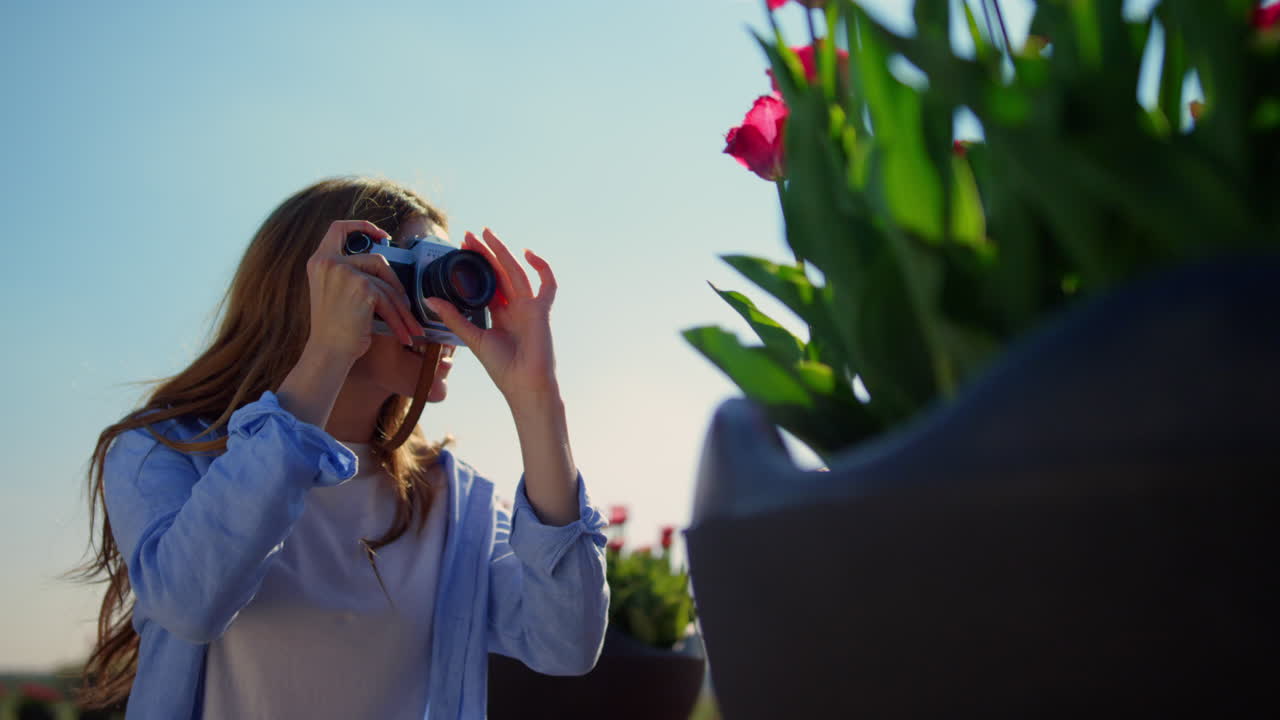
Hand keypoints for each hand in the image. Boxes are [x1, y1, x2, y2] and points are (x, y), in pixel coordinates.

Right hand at [302, 220, 420, 363]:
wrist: (327, 353)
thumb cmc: (335, 330)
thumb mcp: (336, 293)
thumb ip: (353, 275)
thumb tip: (387, 270)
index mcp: (320, 261)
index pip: (338, 229)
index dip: (362, 226)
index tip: (382, 235)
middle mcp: (329, 262)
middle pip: (377, 260)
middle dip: (395, 284)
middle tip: (406, 305)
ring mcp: (345, 272)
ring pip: (387, 283)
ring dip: (401, 307)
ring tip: (409, 327)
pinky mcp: (362, 287)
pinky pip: (389, 300)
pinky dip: (399, 320)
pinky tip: (404, 335)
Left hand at [425, 228, 559, 405]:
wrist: (523, 386)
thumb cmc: (502, 368)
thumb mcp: (473, 338)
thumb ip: (454, 317)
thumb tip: (429, 299)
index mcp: (501, 314)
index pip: (488, 283)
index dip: (476, 266)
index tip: (462, 248)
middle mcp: (515, 307)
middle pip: (500, 273)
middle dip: (486, 253)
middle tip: (470, 235)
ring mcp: (530, 307)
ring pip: (516, 272)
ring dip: (502, 252)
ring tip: (487, 234)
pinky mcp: (541, 311)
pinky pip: (547, 285)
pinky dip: (542, 268)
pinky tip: (528, 254)